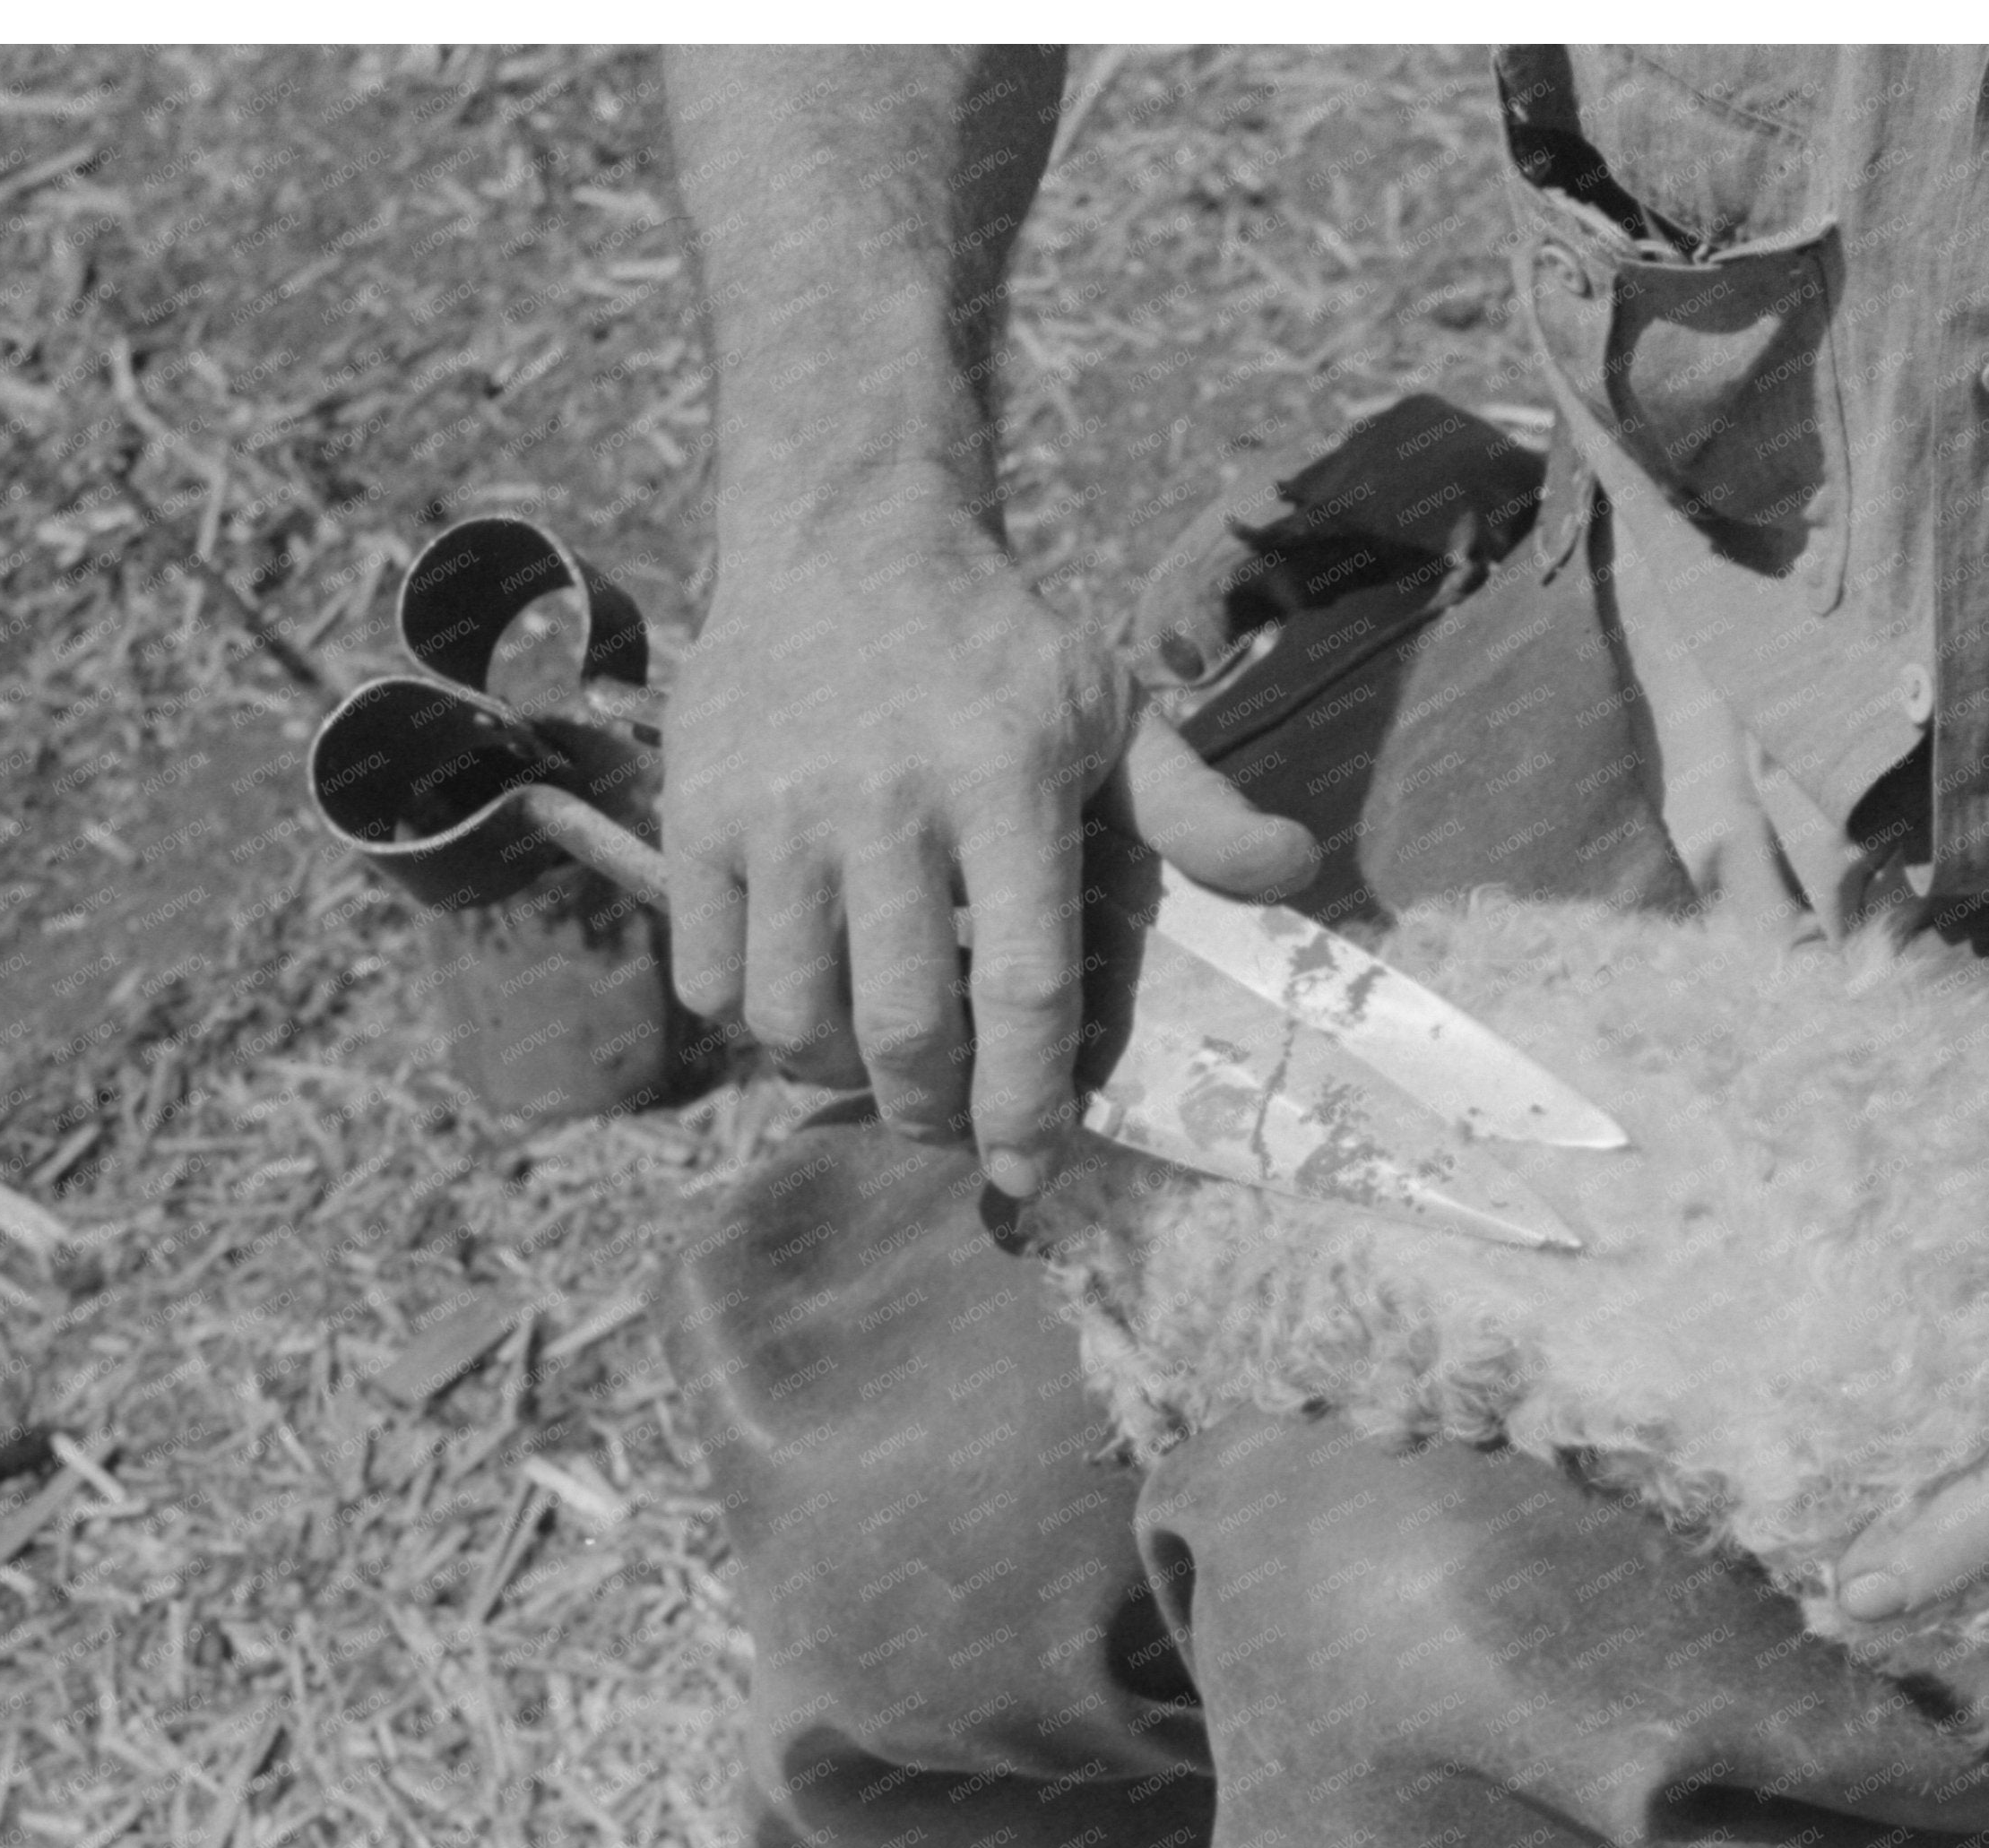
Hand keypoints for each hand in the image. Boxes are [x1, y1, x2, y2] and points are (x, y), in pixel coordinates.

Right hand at [661, 523, 1316, 1192]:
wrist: (843, 538)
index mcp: (1005, 785)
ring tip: (879, 1066)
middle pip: (902, 1026)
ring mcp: (775, 813)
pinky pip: (712, 979)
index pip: (1021, 985)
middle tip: (953, 1125)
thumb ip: (1195, 810)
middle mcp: (883, 804)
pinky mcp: (694, 818)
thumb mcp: (1111, 713)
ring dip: (842, 1077)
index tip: (1032, 1168)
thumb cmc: (996, 655)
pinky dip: (755, 1022)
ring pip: (794, 1020)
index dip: (1028, 1100)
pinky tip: (806, 997)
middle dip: (935, 1112)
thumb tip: (1294, 875)